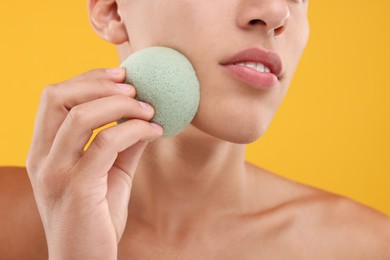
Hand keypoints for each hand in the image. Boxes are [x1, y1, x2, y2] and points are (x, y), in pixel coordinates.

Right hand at [26, 68, 162, 259]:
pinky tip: (154, 131)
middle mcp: (42, 157)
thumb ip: (123, 143)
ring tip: (148, 107)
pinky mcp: (76, 188)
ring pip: (80, 116)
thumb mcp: (111, 173)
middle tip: (133, 85)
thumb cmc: (96, 216)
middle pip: (57, 96)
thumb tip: (145, 116)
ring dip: (119, 104)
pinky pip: (106, 143)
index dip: (88, 78)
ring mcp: (55, 172)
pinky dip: (134, 129)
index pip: (54, 97)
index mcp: (45, 150)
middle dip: (98, 82)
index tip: (121, 75)